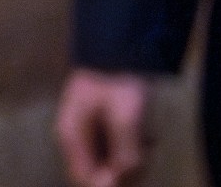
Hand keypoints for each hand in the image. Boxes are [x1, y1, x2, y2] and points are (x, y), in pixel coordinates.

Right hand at [54, 69, 150, 186]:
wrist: (118, 47)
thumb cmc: (118, 83)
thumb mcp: (126, 119)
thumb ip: (125, 154)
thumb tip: (119, 183)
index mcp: (72, 136)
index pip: (84, 178)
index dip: (110, 182)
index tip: (133, 168)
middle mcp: (74, 138)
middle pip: (96, 173)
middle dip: (123, 172)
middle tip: (144, 154)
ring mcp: (85, 131)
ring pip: (107, 163)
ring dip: (130, 160)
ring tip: (147, 143)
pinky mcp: (98, 125)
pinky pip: (112, 150)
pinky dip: (130, 149)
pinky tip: (144, 136)